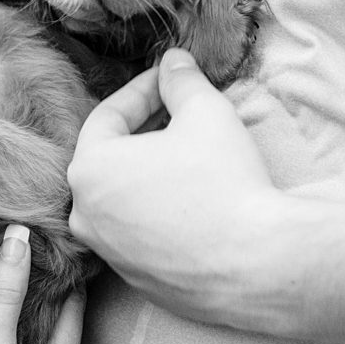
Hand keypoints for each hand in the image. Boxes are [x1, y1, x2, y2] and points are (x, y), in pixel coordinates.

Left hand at [69, 49, 304, 333]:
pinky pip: (144, 234)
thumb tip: (173, 62)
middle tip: (181, 111)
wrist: (257, 265)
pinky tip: (196, 200)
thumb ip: (181, 81)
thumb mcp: (205, 112)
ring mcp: (111, 254)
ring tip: (189, 154)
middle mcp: (87, 217)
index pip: (109, 115)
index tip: (172, 78)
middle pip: (111, 158)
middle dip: (145, 130)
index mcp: (89, 170)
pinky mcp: (139, 281)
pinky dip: (161, 211)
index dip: (143, 89)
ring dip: (151, 172)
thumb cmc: (225, 182)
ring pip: (125, 198)